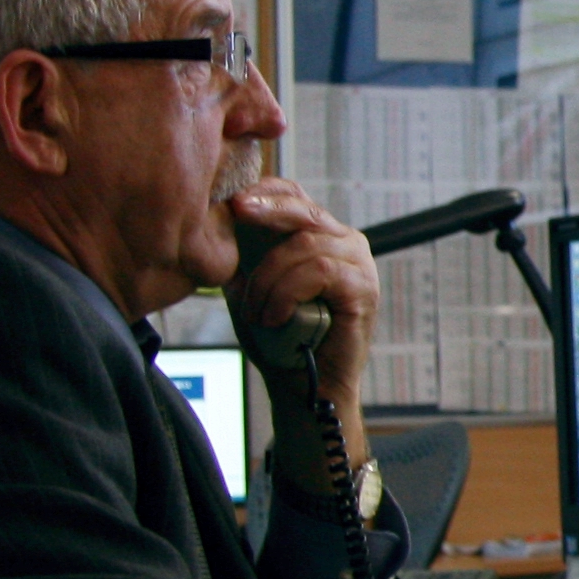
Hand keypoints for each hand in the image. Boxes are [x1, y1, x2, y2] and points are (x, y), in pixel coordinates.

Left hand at [225, 180, 378, 483]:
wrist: (303, 388)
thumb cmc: (279, 339)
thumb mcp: (251, 287)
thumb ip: (243, 256)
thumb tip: (214, 222)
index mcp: (320, 237)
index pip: (295, 196)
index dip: (265, 191)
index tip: (232, 200)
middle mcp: (345, 243)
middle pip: (305, 209)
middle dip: (267, 209)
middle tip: (237, 211)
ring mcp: (359, 265)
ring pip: (307, 245)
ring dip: (270, 279)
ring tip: (258, 312)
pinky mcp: (363, 289)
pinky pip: (319, 272)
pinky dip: (288, 293)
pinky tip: (276, 317)